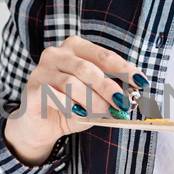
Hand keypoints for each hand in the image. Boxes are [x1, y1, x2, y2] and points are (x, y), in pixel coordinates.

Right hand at [4, 35, 145, 162]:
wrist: (40, 125)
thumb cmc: (71, 106)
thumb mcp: (96, 100)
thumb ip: (110, 96)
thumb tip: (130, 99)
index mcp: (76, 48)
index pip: (105, 56)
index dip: (125, 70)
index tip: (141, 83)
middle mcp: (57, 54)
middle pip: (88, 68)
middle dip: (108, 88)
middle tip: (122, 104)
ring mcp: (42, 70)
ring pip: (71, 83)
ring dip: (91, 101)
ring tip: (103, 113)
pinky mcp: (32, 89)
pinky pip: (54, 96)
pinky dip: (70, 107)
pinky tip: (79, 114)